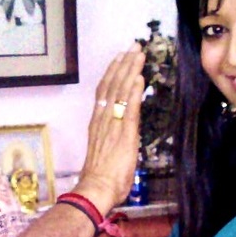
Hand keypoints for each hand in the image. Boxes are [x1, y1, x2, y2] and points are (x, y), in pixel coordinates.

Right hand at [75, 44, 144, 214]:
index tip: (119, 58)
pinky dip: (134, 91)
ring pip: (120, 92)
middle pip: (112, 85)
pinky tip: (139, 77)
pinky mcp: (124, 134)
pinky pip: (129, 108)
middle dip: (123, 64)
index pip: (104, 92)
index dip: (112, 73)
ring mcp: (112, 125)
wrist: (96, 189)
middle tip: (132, 47)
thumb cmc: (100, 178)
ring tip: (137, 54)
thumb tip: (122, 131)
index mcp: (97, 123)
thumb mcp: (106, 152)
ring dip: (130, 71)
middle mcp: (103, 120)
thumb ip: (113, 137)